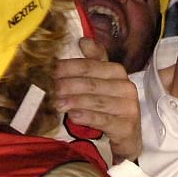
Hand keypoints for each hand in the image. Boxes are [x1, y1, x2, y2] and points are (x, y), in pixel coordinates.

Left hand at [53, 37, 142, 160]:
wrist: (128, 136)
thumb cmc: (109, 106)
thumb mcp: (102, 82)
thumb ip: (93, 61)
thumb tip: (83, 40)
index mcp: (117, 72)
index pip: (89, 65)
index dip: (68, 67)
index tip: (49, 71)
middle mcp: (126, 87)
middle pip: (91, 83)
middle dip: (67, 86)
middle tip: (49, 90)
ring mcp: (129, 107)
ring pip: (95, 101)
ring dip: (73, 101)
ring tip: (56, 104)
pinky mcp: (127, 126)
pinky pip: (103, 119)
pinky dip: (87, 117)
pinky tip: (73, 116)